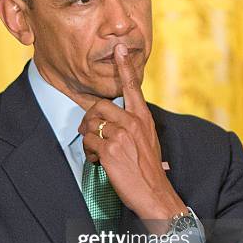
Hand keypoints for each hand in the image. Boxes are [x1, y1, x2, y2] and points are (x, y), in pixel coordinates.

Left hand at [78, 44, 184, 220]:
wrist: (154, 193)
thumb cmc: (149, 169)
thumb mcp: (148, 140)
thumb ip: (134, 125)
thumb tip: (114, 121)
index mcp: (143, 118)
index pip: (133, 87)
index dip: (125, 67)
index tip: (120, 49)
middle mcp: (133, 123)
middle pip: (99, 106)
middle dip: (89, 120)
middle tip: (91, 133)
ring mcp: (121, 136)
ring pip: (90, 125)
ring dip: (88, 139)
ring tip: (97, 152)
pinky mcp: (110, 151)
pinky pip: (88, 143)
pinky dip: (89, 153)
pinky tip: (98, 162)